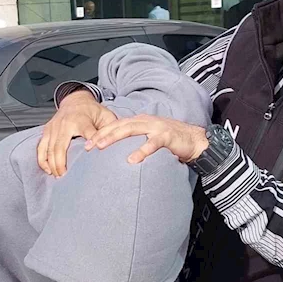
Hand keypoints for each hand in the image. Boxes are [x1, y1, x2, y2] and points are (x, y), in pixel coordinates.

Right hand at [38, 90, 116, 176]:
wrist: (76, 99)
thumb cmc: (92, 111)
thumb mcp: (105, 116)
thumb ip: (109, 129)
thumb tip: (111, 144)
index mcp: (81, 120)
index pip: (87, 134)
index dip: (90, 145)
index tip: (90, 157)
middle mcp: (64, 124)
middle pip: (60, 147)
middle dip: (62, 164)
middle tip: (66, 178)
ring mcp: (54, 127)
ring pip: (49, 149)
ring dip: (52, 165)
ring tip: (58, 177)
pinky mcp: (47, 130)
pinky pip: (41, 147)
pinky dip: (42, 160)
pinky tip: (48, 170)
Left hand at [86, 114, 208, 164]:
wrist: (195, 140)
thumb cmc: (171, 142)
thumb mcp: (150, 139)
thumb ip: (136, 142)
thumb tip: (119, 156)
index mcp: (140, 121)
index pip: (116, 125)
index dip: (101, 133)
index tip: (87, 144)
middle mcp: (145, 121)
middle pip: (119, 126)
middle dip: (102, 134)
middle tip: (87, 146)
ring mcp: (155, 127)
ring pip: (131, 130)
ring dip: (114, 137)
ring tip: (101, 146)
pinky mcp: (166, 136)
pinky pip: (152, 144)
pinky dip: (141, 151)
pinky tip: (132, 160)